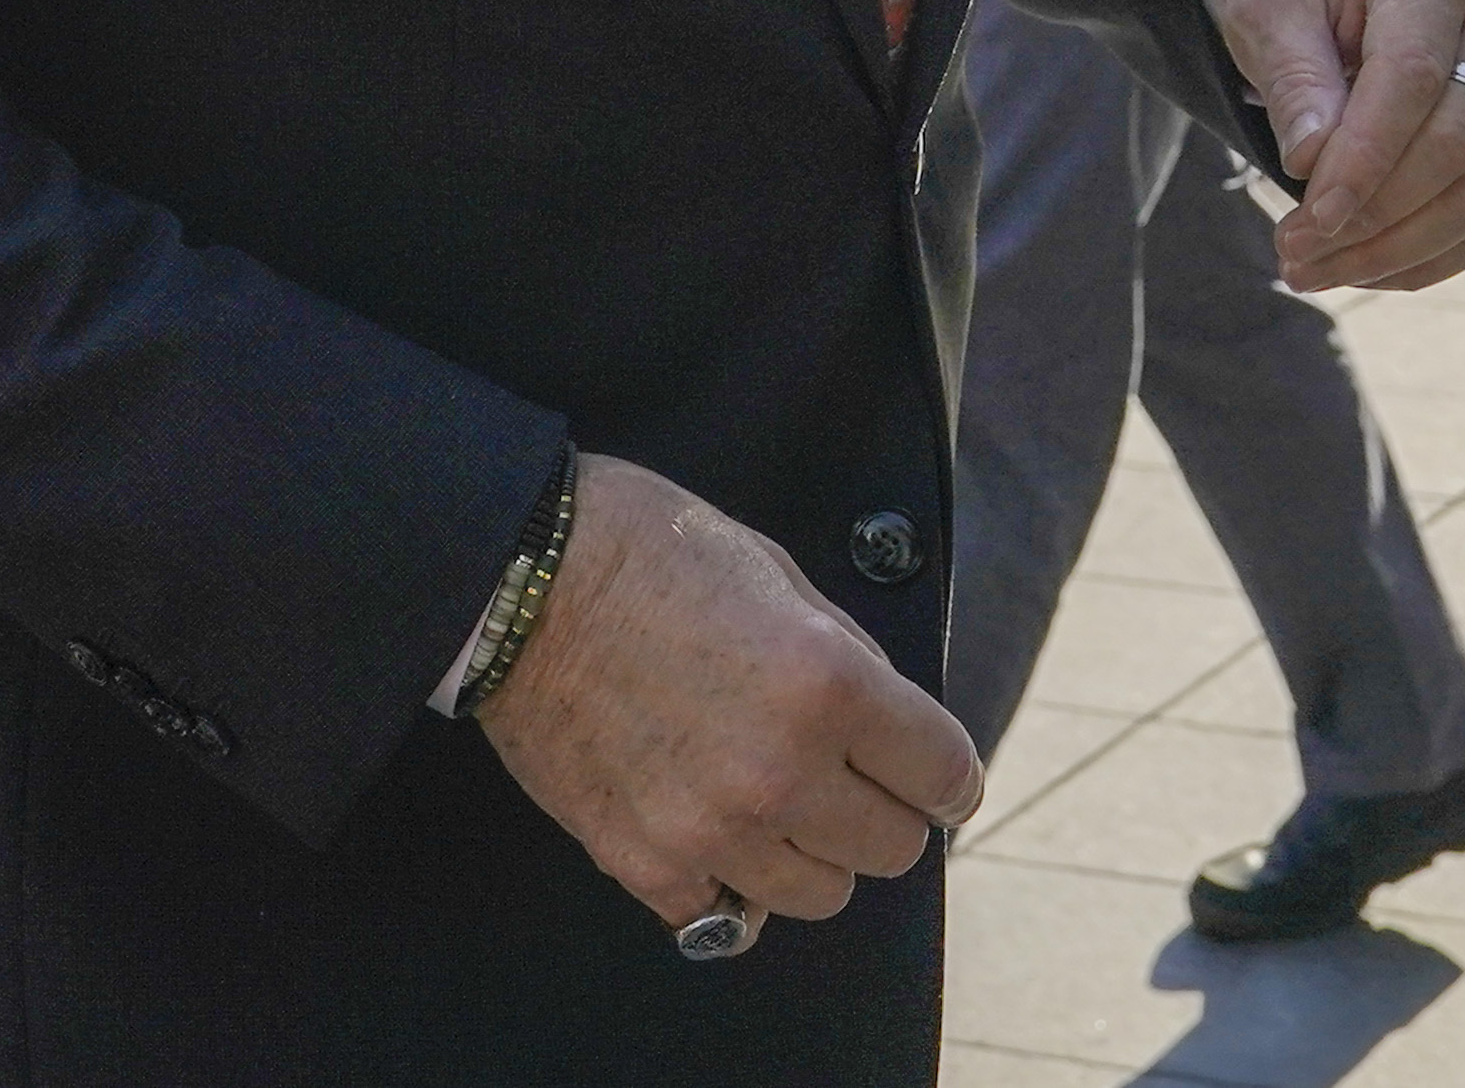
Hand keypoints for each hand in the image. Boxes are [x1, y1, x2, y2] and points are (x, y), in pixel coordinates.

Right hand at [476, 453, 981, 941]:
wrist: (516, 578)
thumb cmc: (648, 551)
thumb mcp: (779, 573)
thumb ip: (849, 659)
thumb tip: (892, 728)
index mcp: (828, 684)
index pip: (947, 775)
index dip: (947, 773)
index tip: (934, 775)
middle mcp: (782, 770)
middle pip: (894, 848)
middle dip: (882, 810)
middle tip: (848, 779)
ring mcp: (713, 828)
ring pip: (821, 894)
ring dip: (811, 852)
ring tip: (773, 801)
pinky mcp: (646, 862)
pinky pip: (724, 913)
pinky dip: (726, 880)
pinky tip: (708, 826)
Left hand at [1209, 0, 1464, 291]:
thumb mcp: (1266, 5)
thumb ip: (1293, 78)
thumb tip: (1312, 165)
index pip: (1412, 76)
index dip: (1363, 158)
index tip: (1309, 219)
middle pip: (1458, 141)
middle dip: (1375, 213)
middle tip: (1292, 249)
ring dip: (1395, 250)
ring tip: (1309, 268)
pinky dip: (1424, 257)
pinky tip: (1359, 267)